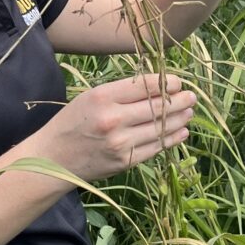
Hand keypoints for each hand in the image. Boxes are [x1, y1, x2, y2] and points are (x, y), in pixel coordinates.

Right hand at [33, 73, 196, 181]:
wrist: (52, 158)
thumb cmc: (70, 123)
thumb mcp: (90, 98)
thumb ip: (120, 92)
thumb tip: (157, 87)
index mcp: (103, 98)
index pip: (145, 86)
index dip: (167, 83)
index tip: (178, 82)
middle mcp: (114, 119)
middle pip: (158, 107)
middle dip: (180, 101)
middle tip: (192, 97)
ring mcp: (121, 143)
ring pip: (161, 128)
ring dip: (180, 119)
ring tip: (189, 112)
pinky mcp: (125, 161)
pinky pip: (156, 148)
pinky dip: (172, 139)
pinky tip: (181, 132)